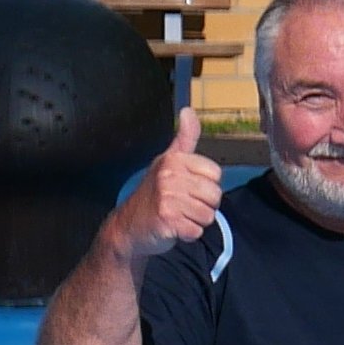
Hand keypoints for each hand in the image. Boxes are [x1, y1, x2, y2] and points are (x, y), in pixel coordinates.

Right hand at [111, 112, 224, 259]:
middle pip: (214, 195)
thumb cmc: (154, 194)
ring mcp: (167, 198)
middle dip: (203, 206)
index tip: (188, 189)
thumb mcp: (168, 162)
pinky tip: (173, 228)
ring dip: (195, 221)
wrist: (128, 226)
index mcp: (174, 160)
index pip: (215, 174)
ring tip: (178, 216)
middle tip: (183, 206)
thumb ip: (184, 138)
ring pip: (207, 215)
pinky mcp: (166, 220)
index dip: (206, 186)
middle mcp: (169, 176)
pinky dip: (187, 234)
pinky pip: (196, 230)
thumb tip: (188, 110)